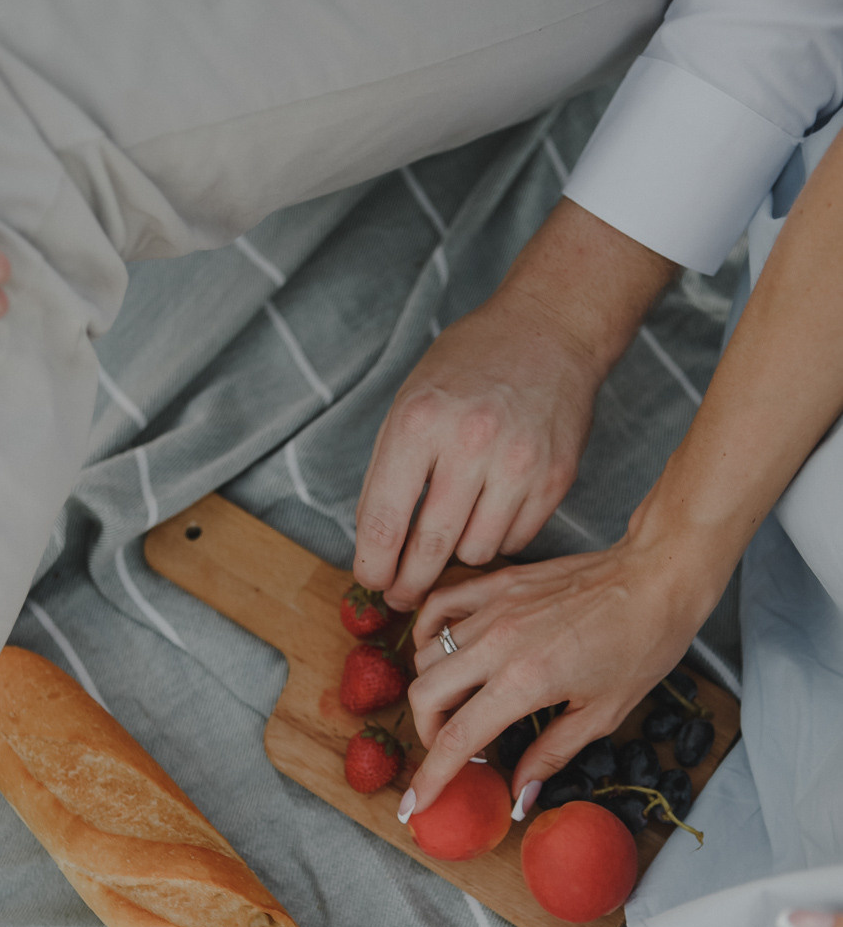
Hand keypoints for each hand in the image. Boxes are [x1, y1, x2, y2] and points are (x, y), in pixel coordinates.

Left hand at [353, 286, 600, 610]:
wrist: (549, 332)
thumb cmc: (470, 366)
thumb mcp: (409, 402)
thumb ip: (389, 472)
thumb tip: (376, 545)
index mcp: (419, 423)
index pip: (384, 522)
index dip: (374, 567)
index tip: (372, 582)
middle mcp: (470, 444)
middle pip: (430, 549)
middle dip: (409, 584)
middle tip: (403, 594)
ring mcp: (518, 464)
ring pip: (476, 553)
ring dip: (458, 555)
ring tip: (453, 534)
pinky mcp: (554, 478)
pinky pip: (516, 540)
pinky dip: (497, 538)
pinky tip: (490, 513)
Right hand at [404, 529, 718, 812]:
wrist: (657, 578)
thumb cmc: (641, 644)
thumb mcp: (602, 714)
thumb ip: (551, 755)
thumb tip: (519, 795)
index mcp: (524, 682)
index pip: (455, 739)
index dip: (431, 777)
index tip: (417, 803)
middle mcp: (498, 643)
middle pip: (425, 694)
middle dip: (427, 733)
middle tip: (452, 749)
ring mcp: (493, 608)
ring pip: (427, 653)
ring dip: (433, 689)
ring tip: (461, 705)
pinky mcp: (497, 583)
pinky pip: (438, 608)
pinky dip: (428, 634)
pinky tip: (446, 653)